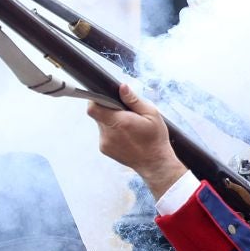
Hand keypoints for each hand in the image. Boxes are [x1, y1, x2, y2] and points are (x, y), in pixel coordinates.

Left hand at [87, 82, 187, 196]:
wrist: (154, 163)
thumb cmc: (155, 138)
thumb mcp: (151, 114)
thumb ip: (133, 100)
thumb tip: (122, 87)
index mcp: (119, 122)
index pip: (93, 108)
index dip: (95, 99)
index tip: (103, 96)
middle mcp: (108, 133)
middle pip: (97, 114)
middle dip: (107, 109)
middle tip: (123, 111)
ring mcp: (104, 142)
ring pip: (100, 123)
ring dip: (110, 120)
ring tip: (127, 125)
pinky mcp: (104, 149)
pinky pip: (103, 133)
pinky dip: (111, 130)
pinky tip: (125, 134)